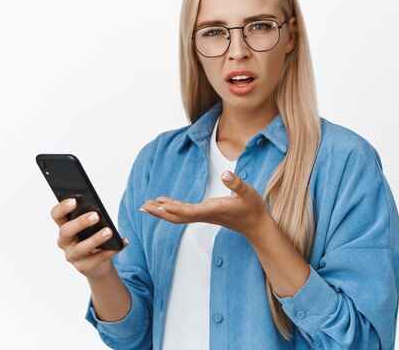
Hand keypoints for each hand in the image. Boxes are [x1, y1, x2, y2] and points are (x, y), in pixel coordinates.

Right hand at [51, 198, 128, 279]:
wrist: (97, 265)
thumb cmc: (92, 238)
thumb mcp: (91, 227)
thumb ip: (91, 218)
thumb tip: (101, 212)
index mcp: (64, 227)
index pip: (56, 215)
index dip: (62, 207)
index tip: (74, 201)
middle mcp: (64, 242)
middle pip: (66, 230)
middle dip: (80, 222)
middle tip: (96, 215)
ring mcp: (72, 256)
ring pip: (81, 248)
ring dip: (96, 239)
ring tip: (109, 231)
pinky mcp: (83, 267)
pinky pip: (98, 258)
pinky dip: (112, 250)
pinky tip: (123, 242)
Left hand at [140, 170, 268, 240]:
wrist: (256, 224)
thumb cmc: (252, 208)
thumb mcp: (248, 192)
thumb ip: (236, 183)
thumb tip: (226, 174)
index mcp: (212, 210)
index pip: (189, 211)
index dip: (174, 208)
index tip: (159, 204)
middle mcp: (205, 215)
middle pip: (177, 217)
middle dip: (160, 212)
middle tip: (143, 207)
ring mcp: (203, 216)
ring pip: (178, 216)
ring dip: (162, 212)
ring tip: (146, 206)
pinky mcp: (204, 214)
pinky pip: (183, 213)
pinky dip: (171, 209)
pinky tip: (162, 203)